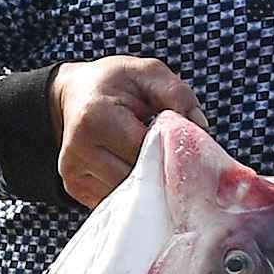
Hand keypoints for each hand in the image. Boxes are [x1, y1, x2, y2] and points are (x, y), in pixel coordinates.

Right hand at [48, 57, 205, 206]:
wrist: (74, 92)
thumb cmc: (114, 82)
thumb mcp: (147, 73)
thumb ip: (176, 94)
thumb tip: (199, 128)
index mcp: (96, 117)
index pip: (145, 150)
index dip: (171, 151)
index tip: (184, 147)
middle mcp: (78, 149)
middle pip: (137, 179)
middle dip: (162, 171)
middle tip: (176, 159)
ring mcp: (74, 172)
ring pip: (128, 195)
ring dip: (149, 185)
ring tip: (157, 164)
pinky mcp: (75, 187)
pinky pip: (116, 200)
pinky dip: (134, 191)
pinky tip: (140, 173)